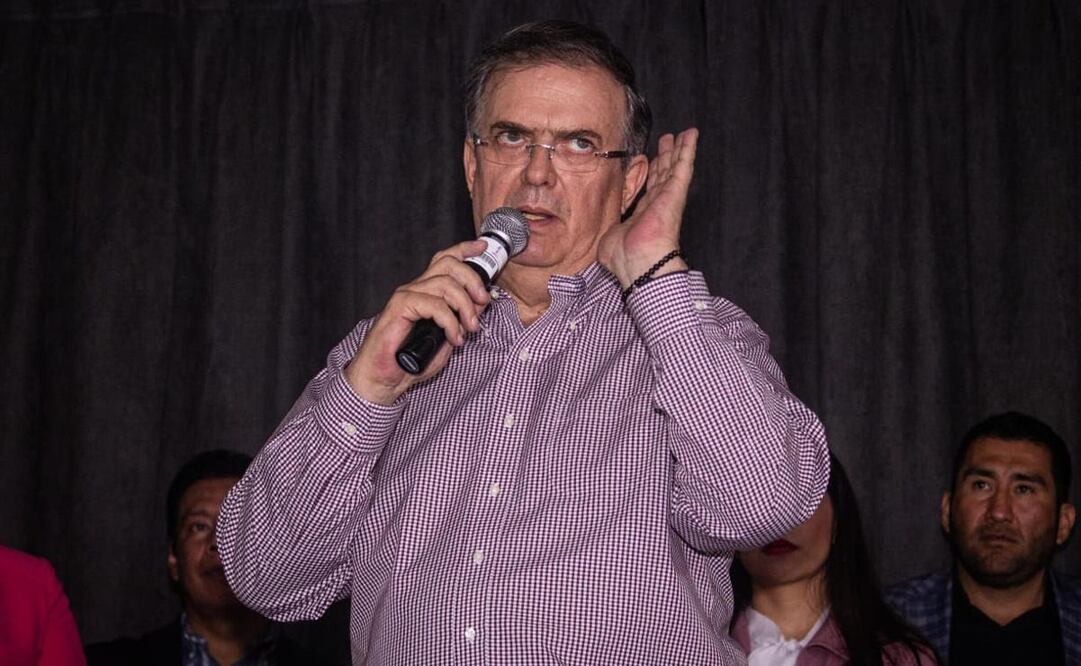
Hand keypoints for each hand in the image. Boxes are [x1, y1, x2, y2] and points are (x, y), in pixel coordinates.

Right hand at [345, 239, 490, 404]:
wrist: (382, 378)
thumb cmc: (410, 361)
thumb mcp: (447, 338)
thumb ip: (462, 320)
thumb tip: (479, 306)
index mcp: (426, 292)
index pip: (445, 260)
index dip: (465, 250)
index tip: (482, 247)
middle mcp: (416, 288)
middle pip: (449, 265)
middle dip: (473, 280)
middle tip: (483, 302)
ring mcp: (406, 295)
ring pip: (445, 283)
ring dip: (465, 306)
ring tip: (470, 329)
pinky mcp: (399, 306)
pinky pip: (434, 304)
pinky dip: (450, 321)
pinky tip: (453, 337)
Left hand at [598, 128, 697, 286]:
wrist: (637, 263)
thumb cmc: (623, 258)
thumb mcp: (609, 238)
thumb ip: (608, 230)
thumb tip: (603, 236)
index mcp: (643, 215)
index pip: (649, 189)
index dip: (650, 173)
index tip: (650, 160)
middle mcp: (657, 204)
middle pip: (663, 175)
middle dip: (665, 157)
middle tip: (667, 140)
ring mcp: (667, 198)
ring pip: (674, 167)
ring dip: (678, 149)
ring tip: (682, 134)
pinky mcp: (675, 193)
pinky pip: (683, 167)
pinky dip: (688, 149)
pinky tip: (691, 135)